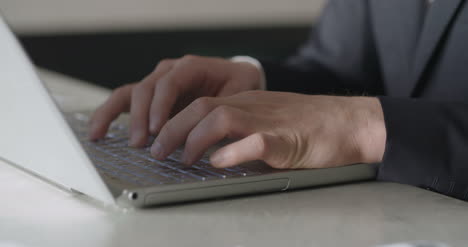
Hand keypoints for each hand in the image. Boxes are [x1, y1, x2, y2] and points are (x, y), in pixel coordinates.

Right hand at [89, 55, 262, 145]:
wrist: (235, 79)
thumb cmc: (236, 86)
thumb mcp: (237, 94)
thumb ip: (222, 109)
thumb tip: (209, 134)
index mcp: (191, 67)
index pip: (169, 83)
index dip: (160, 106)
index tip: (156, 129)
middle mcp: (169, 71)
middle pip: (146, 89)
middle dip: (140, 117)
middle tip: (140, 143)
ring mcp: (157, 82)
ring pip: (130, 93)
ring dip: (117, 116)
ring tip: (105, 137)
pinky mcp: (149, 96)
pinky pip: (123, 100)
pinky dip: (108, 114)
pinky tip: (97, 132)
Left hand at [151, 91, 386, 168]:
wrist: (348, 122)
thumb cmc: (308, 127)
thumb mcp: (267, 122)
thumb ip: (240, 133)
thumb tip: (211, 154)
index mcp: (246, 103)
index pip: (200, 103)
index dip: (173, 120)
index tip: (157, 140)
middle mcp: (252, 107)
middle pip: (202, 107)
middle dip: (172, 129)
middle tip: (156, 152)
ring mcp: (269, 122)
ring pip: (221, 118)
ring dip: (194, 138)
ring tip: (183, 159)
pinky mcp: (287, 140)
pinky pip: (256, 141)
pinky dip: (233, 151)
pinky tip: (219, 162)